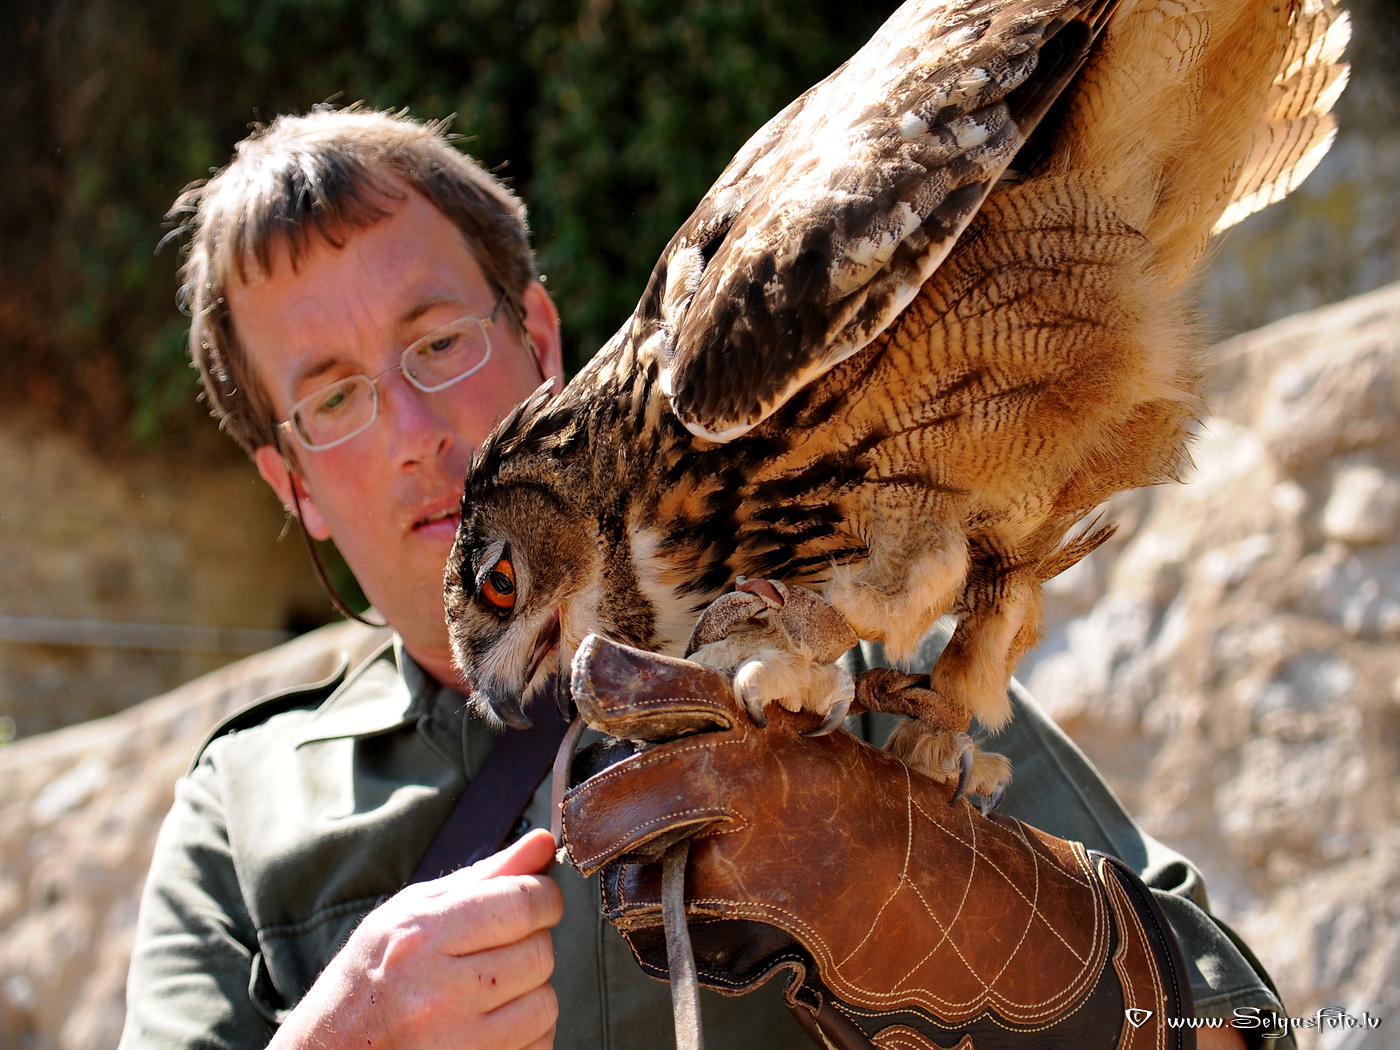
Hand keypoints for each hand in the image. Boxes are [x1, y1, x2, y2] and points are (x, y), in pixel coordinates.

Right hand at [269, 828, 562, 1049]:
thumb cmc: (370, 974)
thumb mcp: (411, 912)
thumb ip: (484, 876)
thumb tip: (544, 842)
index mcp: (421, 937)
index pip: (521, 903)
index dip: (545, 896)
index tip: (540, 900)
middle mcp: (437, 993)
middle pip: (540, 952)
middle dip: (531, 944)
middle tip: (497, 951)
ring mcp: (456, 1043)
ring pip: (546, 1002)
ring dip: (530, 992)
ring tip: (487, 991)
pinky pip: (540, 1044)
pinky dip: (528, 1033)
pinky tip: (489, 1025)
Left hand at [561, 636, 1196, 1049]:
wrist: (973, 909)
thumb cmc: (897, 832)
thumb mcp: (827, 761)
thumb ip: (753, 746)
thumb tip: (673, 735)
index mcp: (774, 721)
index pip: (668, 686)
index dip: (615, 677)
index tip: (590, 672)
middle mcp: (758, 768)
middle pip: (625, 781)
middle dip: (593, 813)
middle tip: (580, 832)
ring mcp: (758, 840)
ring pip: (639, 858)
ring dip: (629, 873)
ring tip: (646, 880)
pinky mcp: (764, 907)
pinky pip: (674, 918)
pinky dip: (665, 926)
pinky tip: (695, 921)